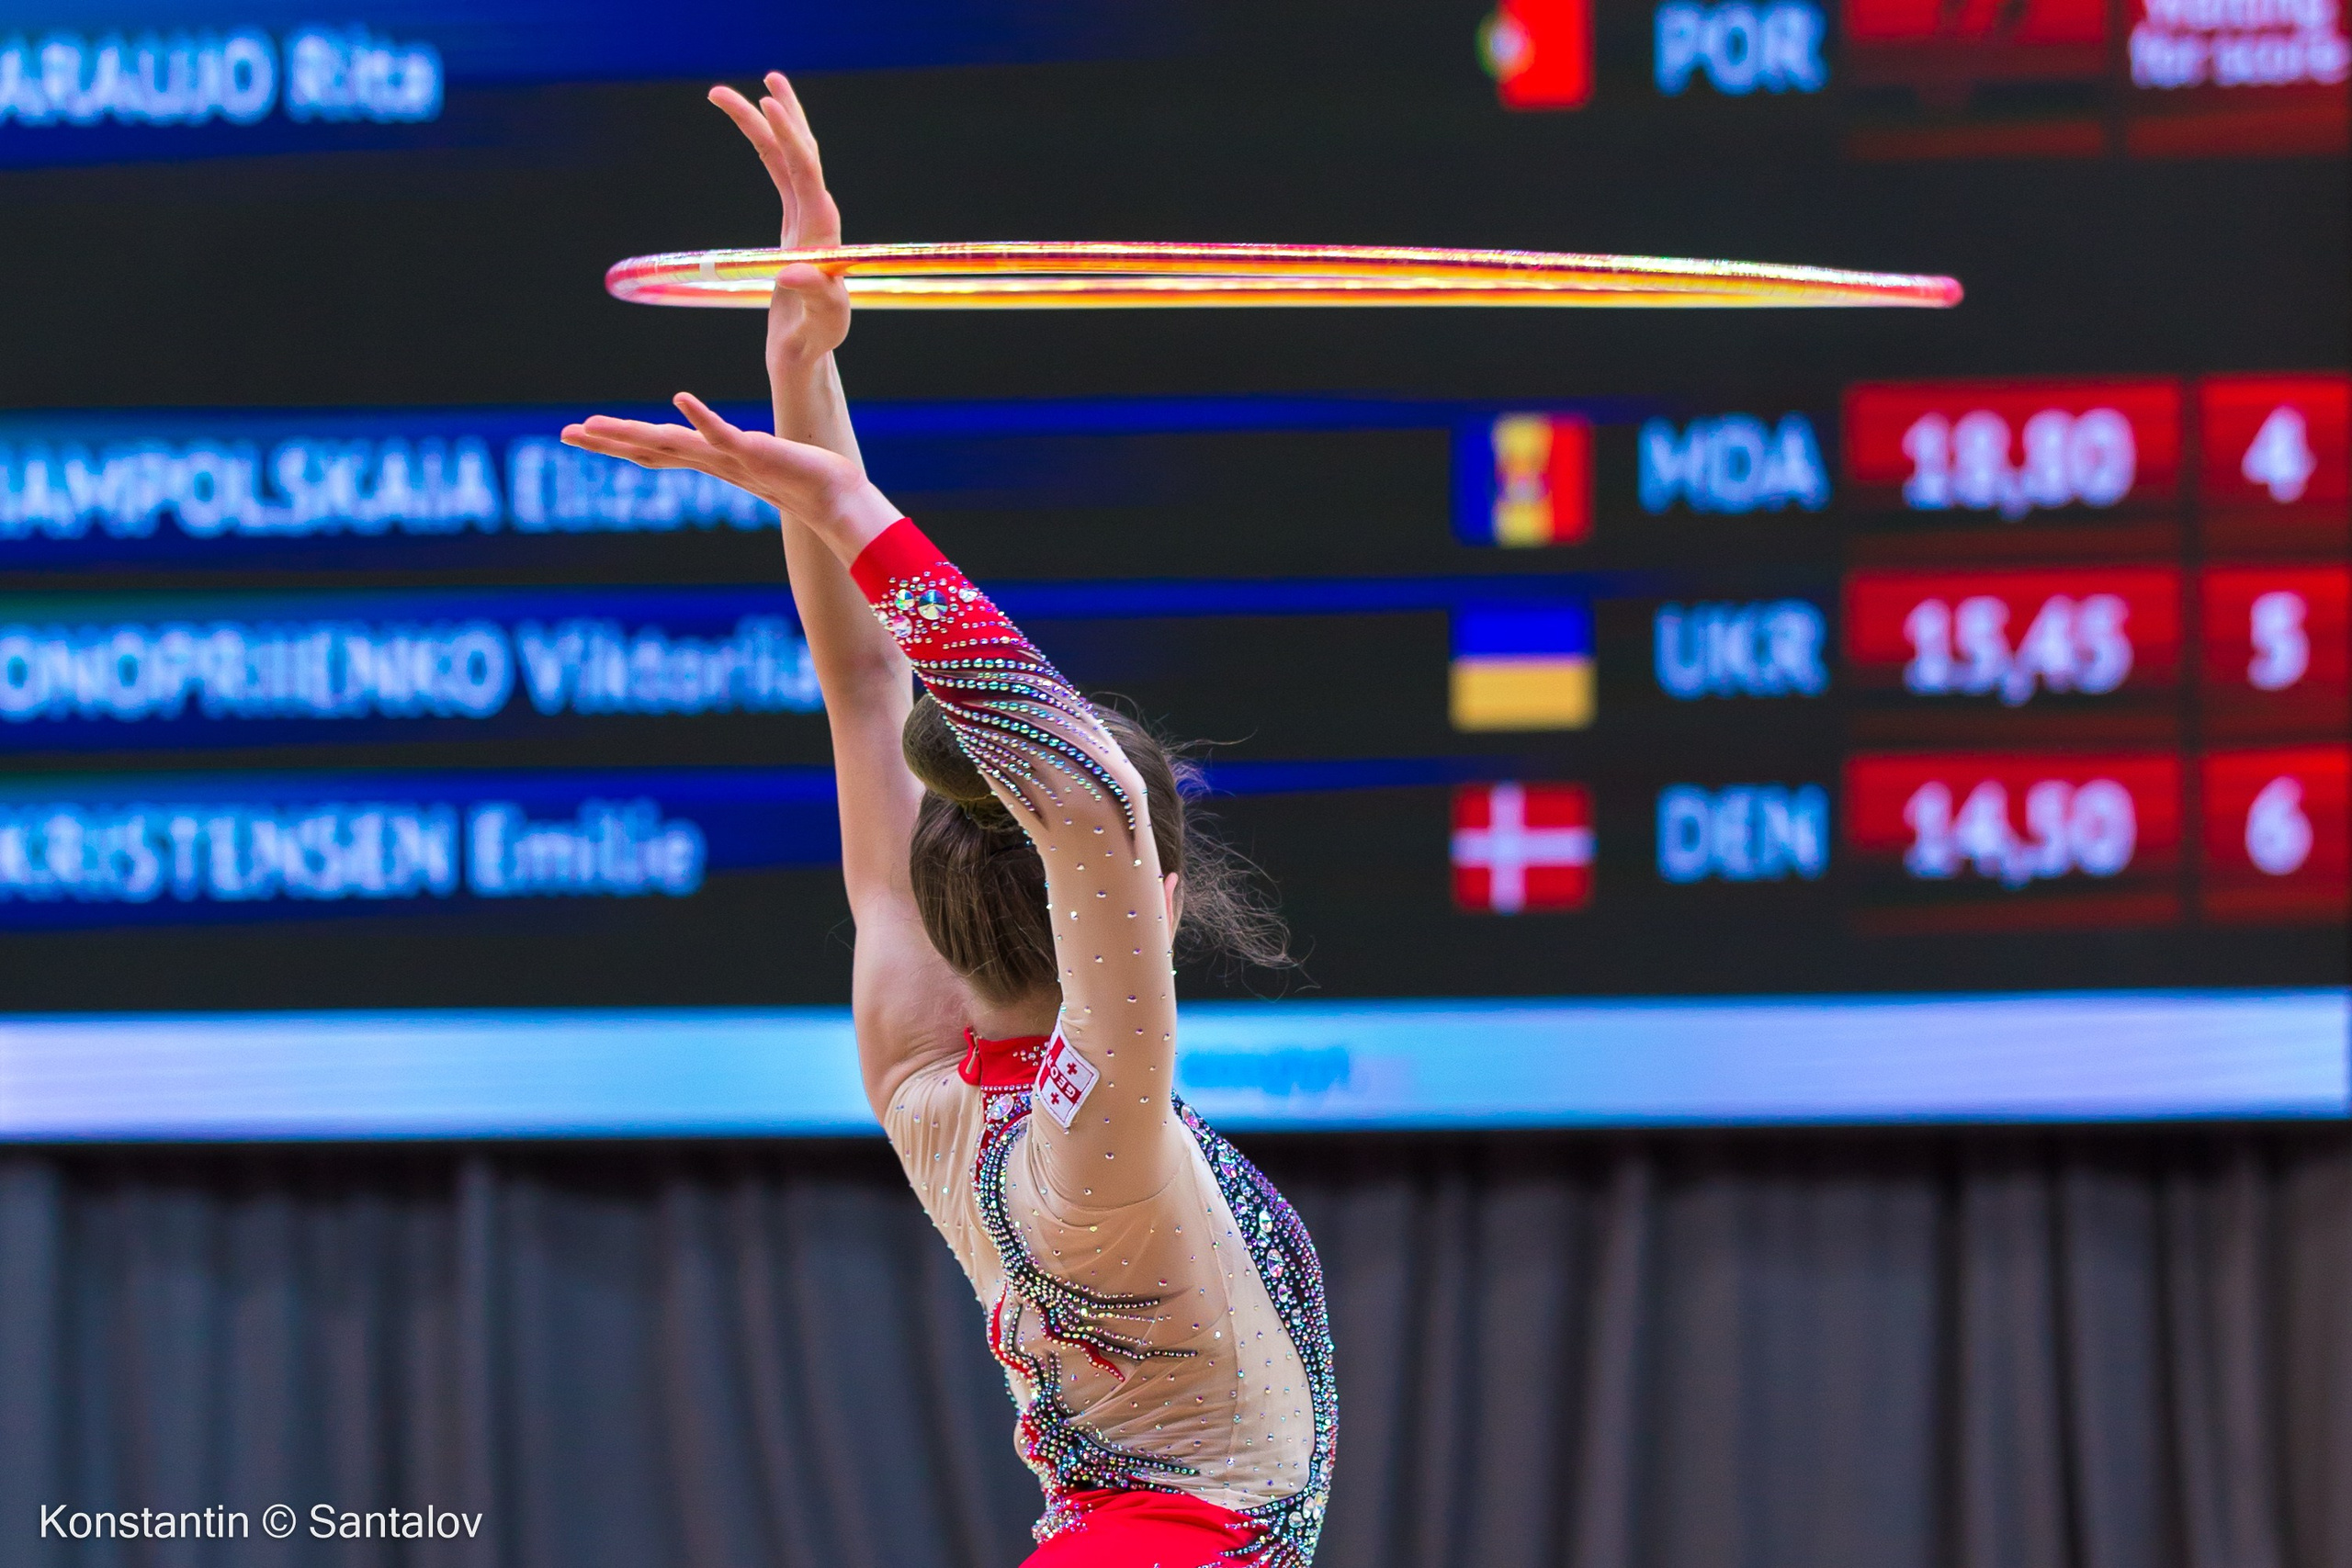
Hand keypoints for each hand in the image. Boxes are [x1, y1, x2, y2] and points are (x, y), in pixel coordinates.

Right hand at [560, 395, 893, 549]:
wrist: (835, 499)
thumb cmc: (802, 478)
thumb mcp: (755, 457)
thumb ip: (731, 447)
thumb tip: (714, 436)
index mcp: (710, 461)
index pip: (655, 451)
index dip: (617, 442)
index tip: (581, 433)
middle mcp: (713, 461)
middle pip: (650, 449)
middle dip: (607, 441)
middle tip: (566, 434)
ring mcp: (730, 458)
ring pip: (672, 444)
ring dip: (633, 433)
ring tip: (596, 424)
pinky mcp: (754, 453)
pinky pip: (722, 433)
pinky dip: (701, 417)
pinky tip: (679, 397)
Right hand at [710, 72, 850, 366]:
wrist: (808, 352)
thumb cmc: (816, 342)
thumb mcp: (818, 325)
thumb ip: (814, 298)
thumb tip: (793, 272)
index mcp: (822, 235)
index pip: (808, 174)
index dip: (790, 137)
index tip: (769, 103)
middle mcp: (818, 220)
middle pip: (801, 154)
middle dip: (781, 116)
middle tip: (761, 79)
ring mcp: (806, 219)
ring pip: (788, 159)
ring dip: (768, 124)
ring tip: (741, 90)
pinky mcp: (793, 225)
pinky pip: (780, 174)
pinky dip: (767, 147)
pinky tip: (757, 128)